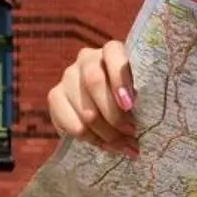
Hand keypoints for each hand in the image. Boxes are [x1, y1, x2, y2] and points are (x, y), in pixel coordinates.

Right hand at [47, 41, 139, 155]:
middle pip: (94, 82)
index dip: (120, 78)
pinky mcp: (55, 96)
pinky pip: (72, 124)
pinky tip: (104, 144)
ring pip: (85, 110)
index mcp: (111, 51)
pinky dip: (91, 139)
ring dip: (106, 133)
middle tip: (131, 132)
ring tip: (122, 145)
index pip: (113, 52)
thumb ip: (140, 102)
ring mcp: (68, 77)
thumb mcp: (138, 94)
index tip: (130, 105)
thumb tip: (141, 129)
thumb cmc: (129, 99)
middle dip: (114, 114)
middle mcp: (86, 59)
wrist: (102, 110)